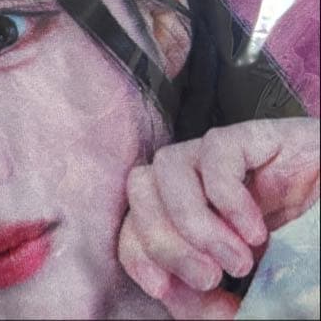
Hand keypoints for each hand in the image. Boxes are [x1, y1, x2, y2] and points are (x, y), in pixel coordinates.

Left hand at [118, 118, 319, 318]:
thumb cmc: (312, 260)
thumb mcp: (268, 291)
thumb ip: (220, 302)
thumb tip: (181, 299)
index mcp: (198, 216)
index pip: (135, 218)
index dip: (137, 251)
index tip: (164, 287)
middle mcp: (205, 182)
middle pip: (139, 188)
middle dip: (163, 240)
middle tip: (210, 277)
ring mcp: (232, 157)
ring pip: (165, 166)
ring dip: (193, 222)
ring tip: (239, 258)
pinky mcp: (263, 135)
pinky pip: (215, 151)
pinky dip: (225, 196)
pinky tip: (258, 229)